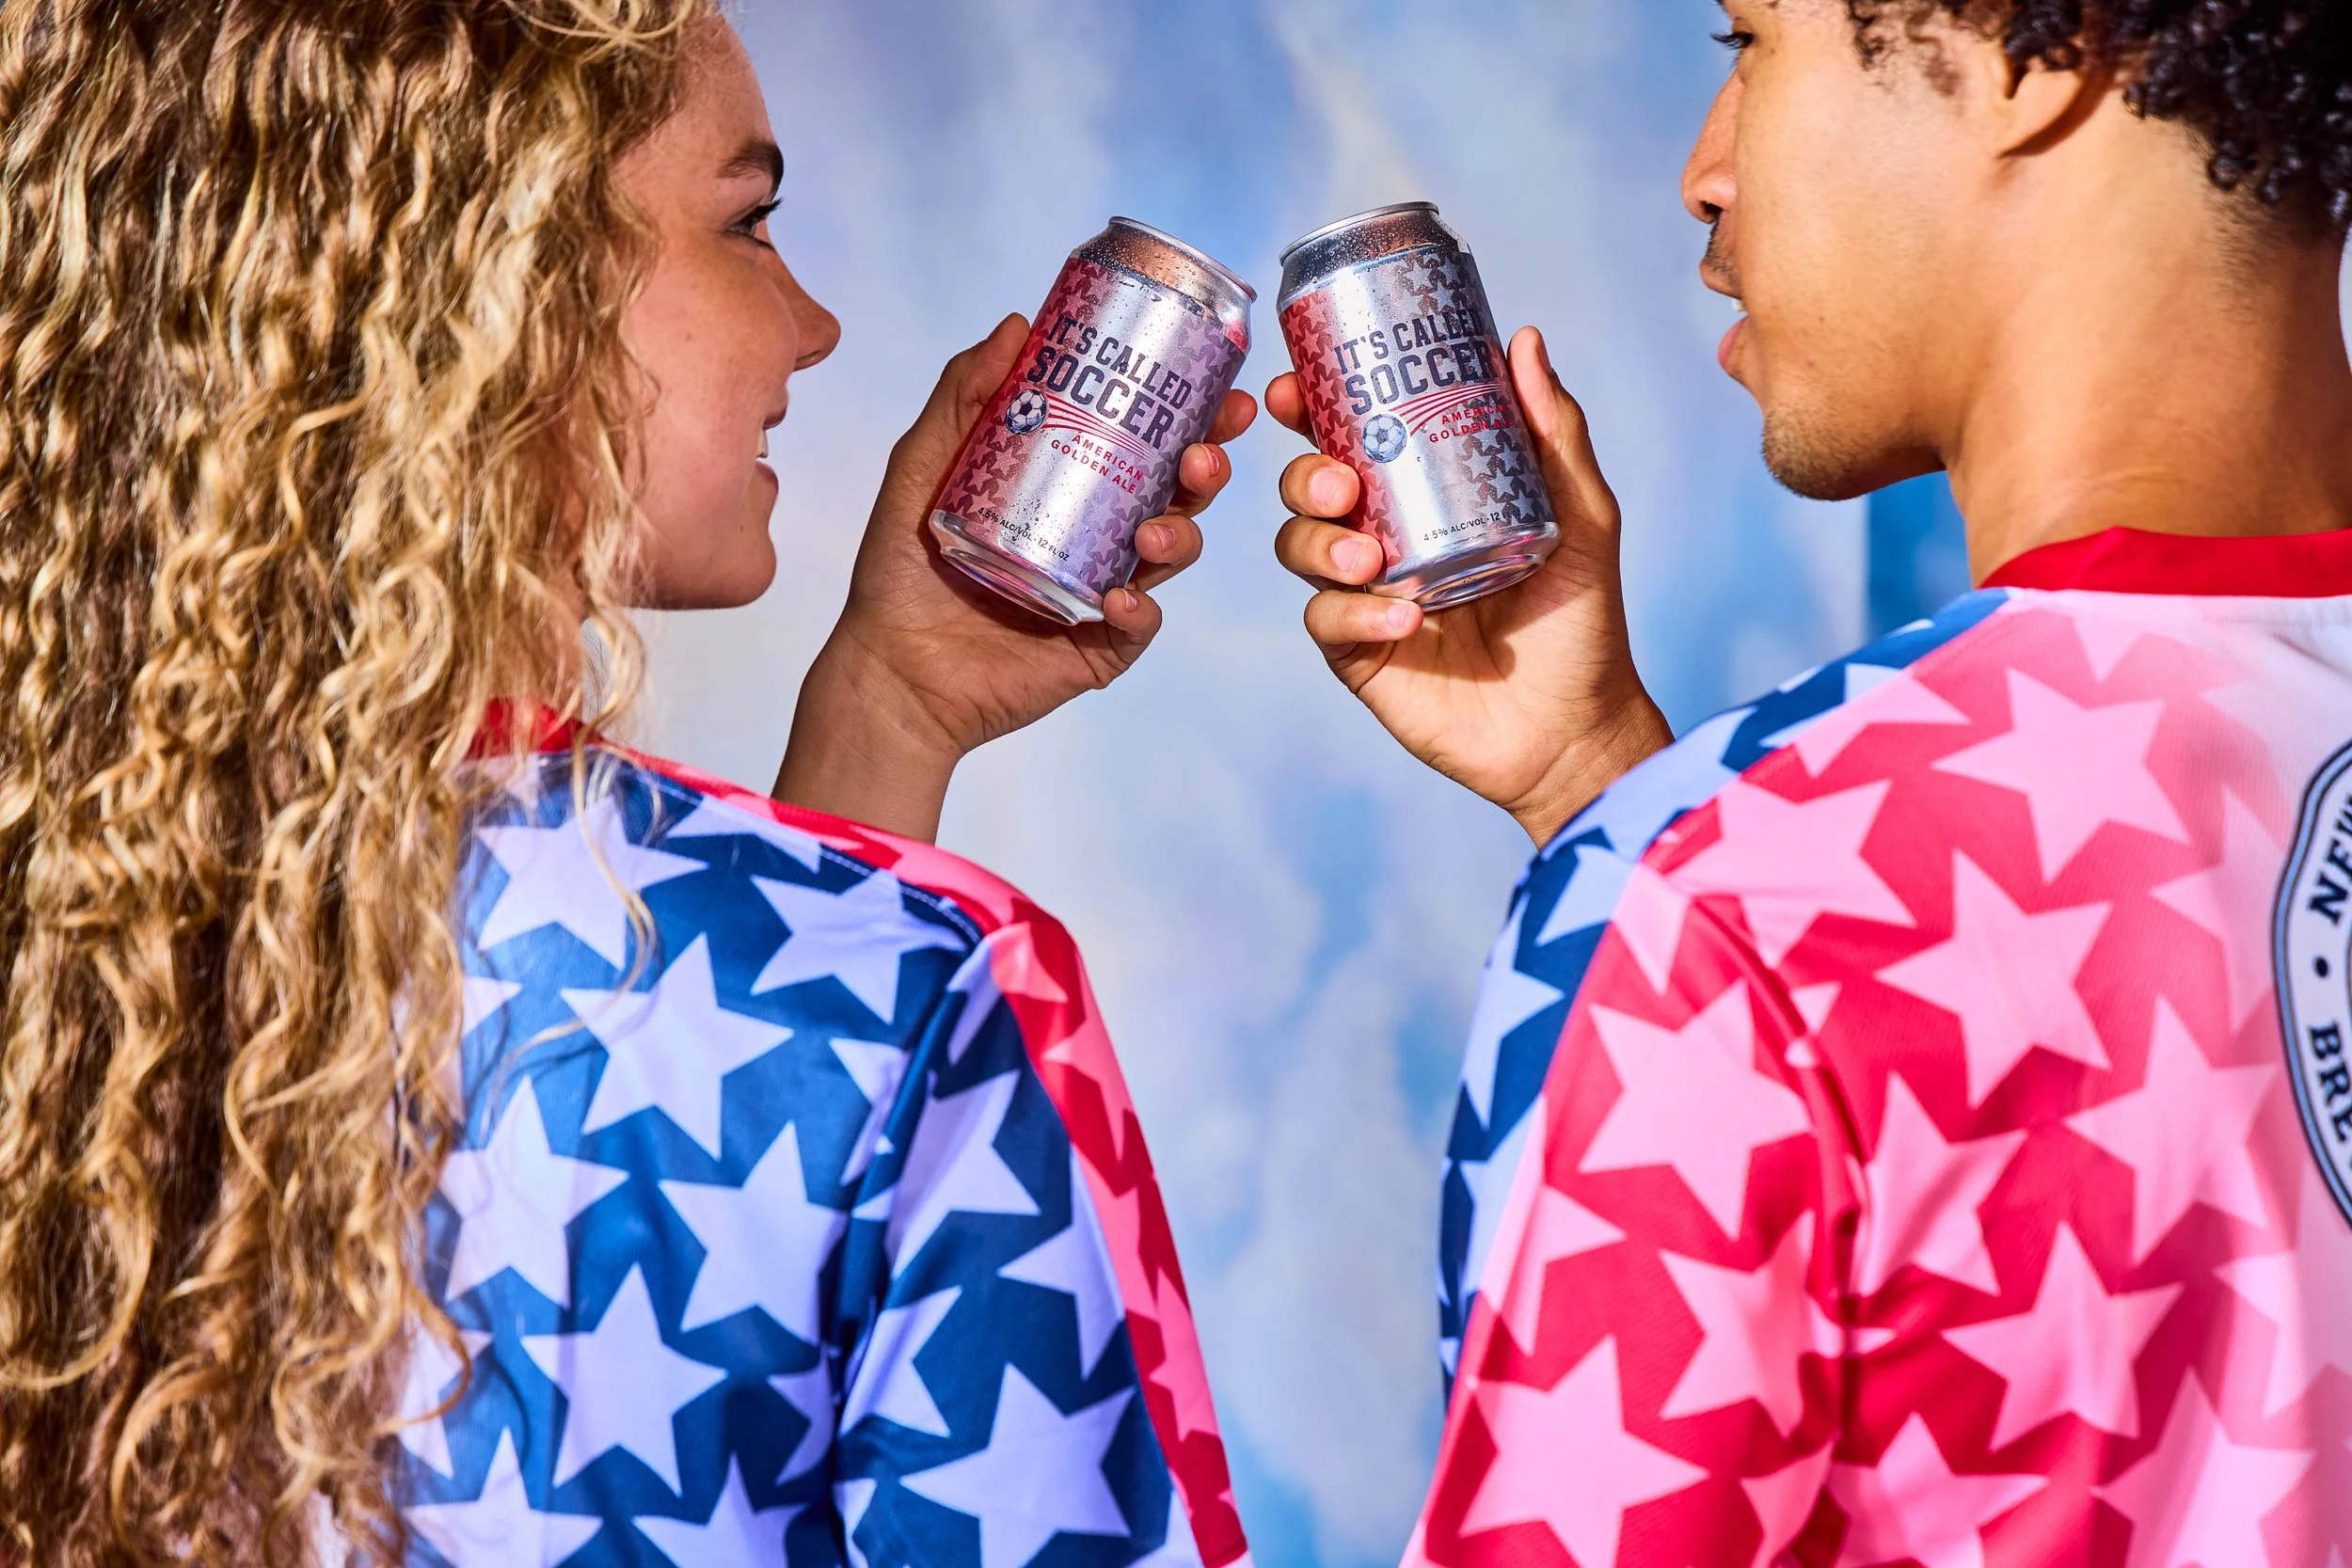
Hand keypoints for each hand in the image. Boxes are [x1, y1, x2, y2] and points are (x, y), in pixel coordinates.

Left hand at [777, 312, 1257, 841]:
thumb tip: (1017, 325)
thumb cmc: (900, 571)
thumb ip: (962, 396)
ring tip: (1153, 531)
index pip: (1143, 440)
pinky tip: (1119, 597)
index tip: (1216, 389)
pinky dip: (1139, 609)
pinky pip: (1140, 624)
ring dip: (1180, 534)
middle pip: (1175, 491)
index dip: (1189, 415)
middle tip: (1203, 454)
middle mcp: (1096, 535)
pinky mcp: (1099, 647)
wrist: (889, 668)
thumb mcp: (922, 467)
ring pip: (1171, 553)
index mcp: (1071, 486)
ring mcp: (1103, 590)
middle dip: (1206, 467)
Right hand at [1270, 326, 1669, 845]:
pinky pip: (1327, 621)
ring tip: (1369, 561)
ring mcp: (1366, 599)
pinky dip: (1355, 615)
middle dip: (1305, 474)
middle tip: (1343, 484)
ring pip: (1300, 548)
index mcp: (1421, 496)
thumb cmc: (1581, 620)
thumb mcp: (1579, 514)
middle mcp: (1383, 539)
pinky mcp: (1359, 656)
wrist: (1575, 728)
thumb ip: (1553, 432)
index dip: (1308, 408)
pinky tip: (1401, 619)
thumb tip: (1524, 340)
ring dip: (1320, 543)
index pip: (1351, 438)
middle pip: (1307, 487)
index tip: (1291, 389)